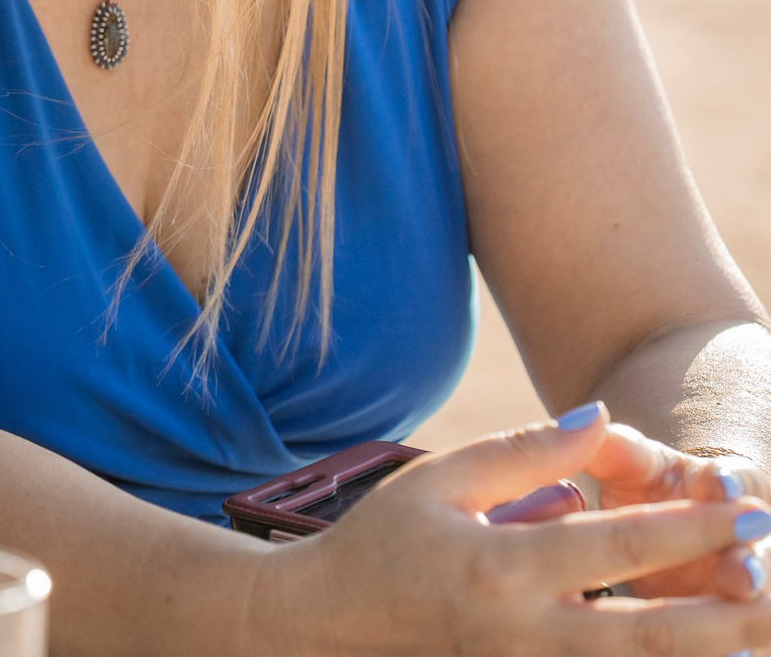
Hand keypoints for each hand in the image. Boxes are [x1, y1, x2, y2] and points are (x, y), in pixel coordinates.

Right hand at [252, 404, 770, 653]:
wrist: (327, 624)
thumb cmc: (384, 540)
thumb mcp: (440, 478)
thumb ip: (525, 452)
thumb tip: (603, 420)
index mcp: (500, 567)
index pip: (617, 547)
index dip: (692, 530)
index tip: (751, 510)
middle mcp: (522, 632)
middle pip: (651, 636)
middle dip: (728, 612)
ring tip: (762, 634)